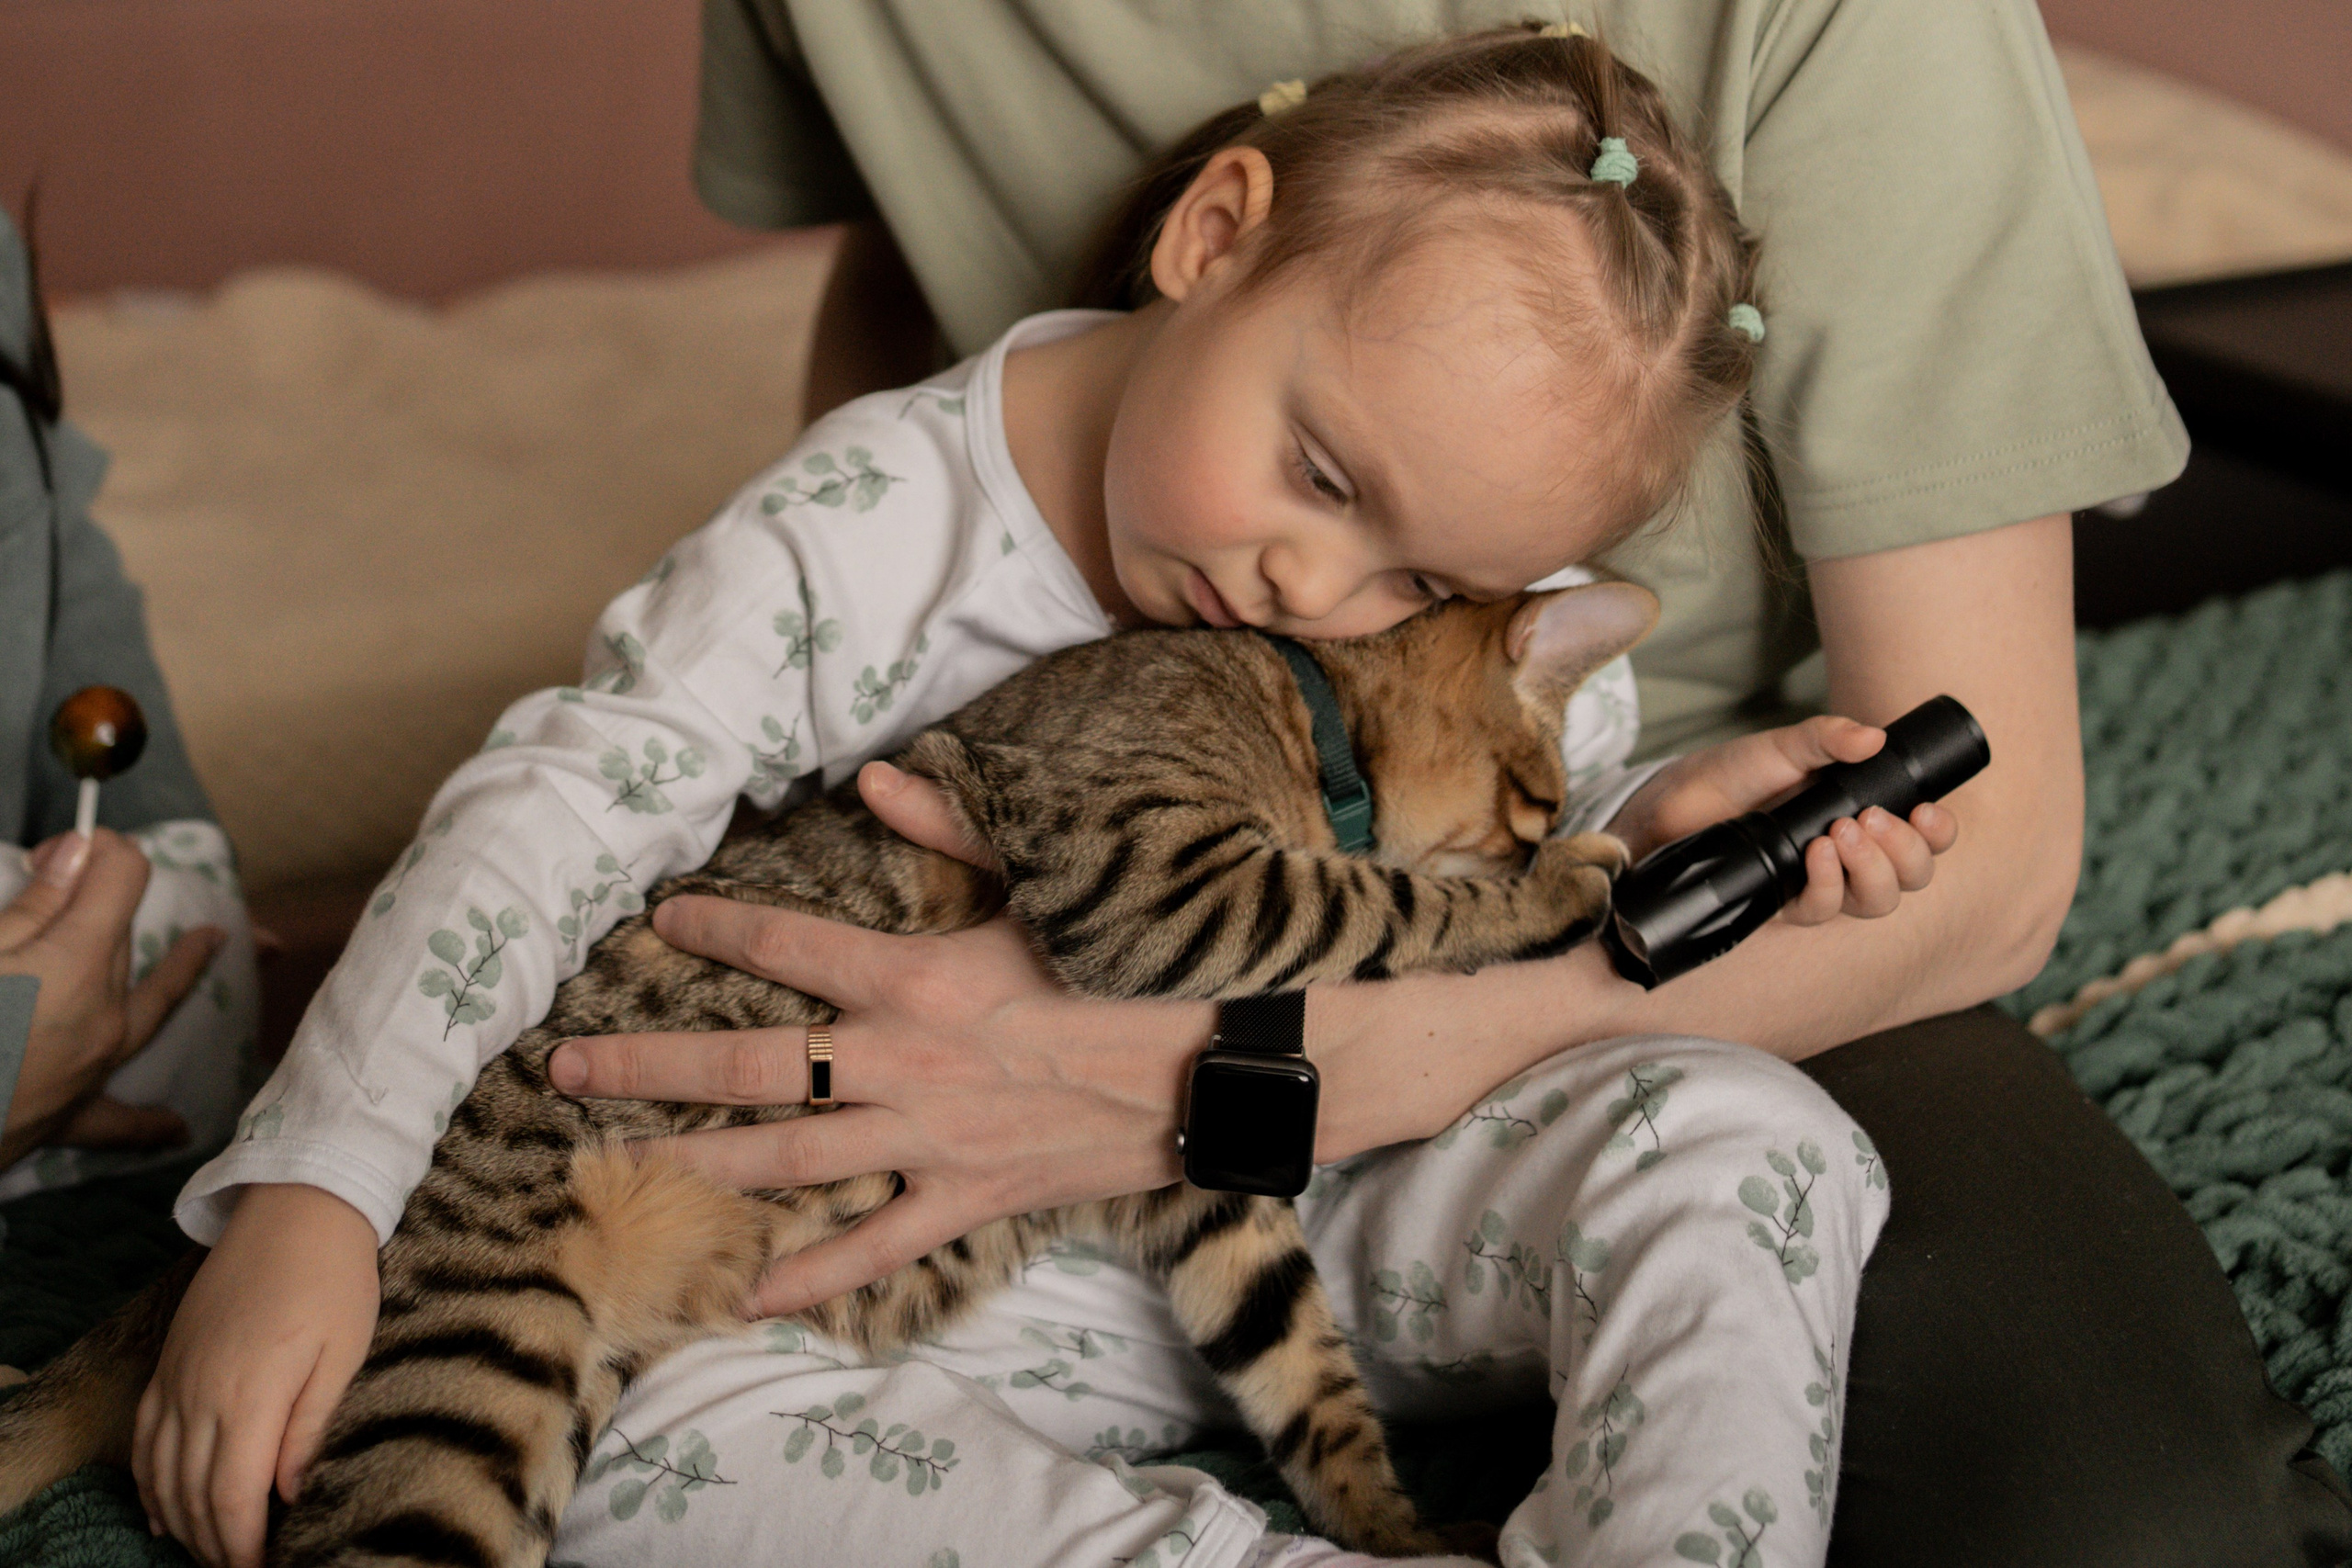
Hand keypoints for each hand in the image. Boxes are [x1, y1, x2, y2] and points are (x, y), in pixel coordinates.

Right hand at [0, 830, 221, 1166]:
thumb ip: (35, 903)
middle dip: (98, 905)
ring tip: (212, 941)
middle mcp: (107, 1014)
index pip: (125, 876)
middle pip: (122, 940)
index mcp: (81, 963)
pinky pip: (118, 1119)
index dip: (98, 849)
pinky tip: (176, 1130)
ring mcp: (94, 1067)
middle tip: (51, 881)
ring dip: (175, 972)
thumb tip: (83, 852)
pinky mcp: (67, 1116)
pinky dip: (147, 1121)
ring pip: (143, 1005)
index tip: (56, 850)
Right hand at [135, 1183, 379, 1567]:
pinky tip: (163, 1510)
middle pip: (191, 1496)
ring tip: (211, 1551)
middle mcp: (199, 1394)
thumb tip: (289, 1494)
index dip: (243, 1547)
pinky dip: (151, 1482)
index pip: (231, 1499)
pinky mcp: (170, 1362)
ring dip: (181, 1521)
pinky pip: (147, 1438)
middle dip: (214, 1545)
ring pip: (161, 1474)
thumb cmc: (334, 1279)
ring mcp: (177, 1378)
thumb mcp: (343, 1356)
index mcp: (248, 1397)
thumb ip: (310, 1429)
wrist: (296, 1208)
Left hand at [546, 762, 1206, 1317]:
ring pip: (783, 1161)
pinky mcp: (962, 1201)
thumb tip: (873, 775)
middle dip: (645, 1065)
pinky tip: (742, 1296)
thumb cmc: (1118, 967)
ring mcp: (926, 1141)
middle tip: (561, 1067)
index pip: (785, 948)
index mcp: (913, 977)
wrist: (1201, 1068)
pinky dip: (809, 1277)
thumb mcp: (1035, 883)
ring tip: (612, 1163)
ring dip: (692, 1163)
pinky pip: (871, 1249)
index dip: (712, 931)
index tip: (655, 924)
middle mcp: (900, 1062)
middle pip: (747, 1068)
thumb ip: (946, 829)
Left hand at [1608, 716, 1960, 925]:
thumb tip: (1874, 737)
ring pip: (1875, 901)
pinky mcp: (1783, 901)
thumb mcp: (1784, 747)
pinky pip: (1821, 911)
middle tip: (1871, 820)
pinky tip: (1814, 854)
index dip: (1937, 834)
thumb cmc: (1736, 774)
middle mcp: (1850, 857)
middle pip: (1909, 878)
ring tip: (1841, 833)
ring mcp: (1818, 882)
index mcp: (1863, 818)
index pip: (1922, 838)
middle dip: (1904, 852)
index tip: (1926, 812)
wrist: (1677, 801)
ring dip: (1870, 869)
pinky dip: (1826, 884)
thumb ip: (1827, 737)